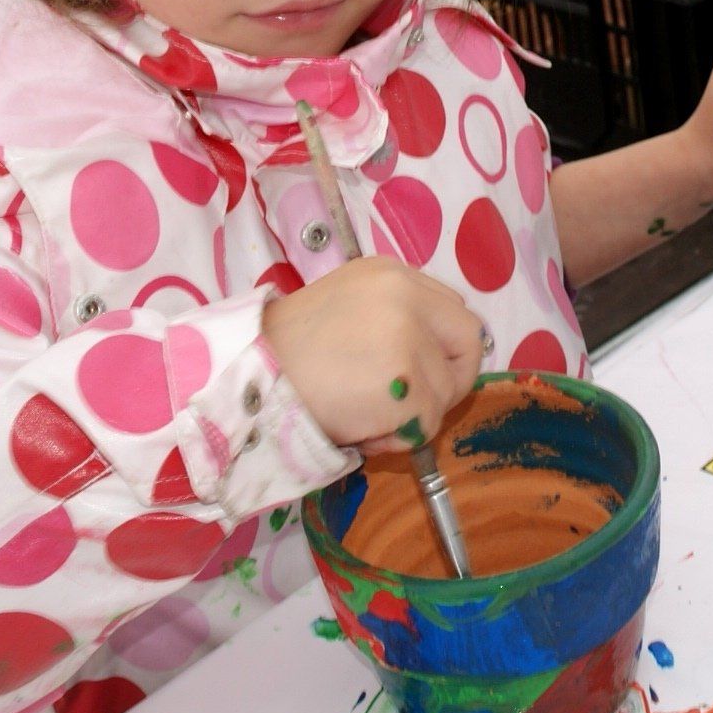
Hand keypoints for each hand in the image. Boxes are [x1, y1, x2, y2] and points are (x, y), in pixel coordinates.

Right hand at [260, 257, 484, 453]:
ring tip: (363, 414)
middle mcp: (406, 295)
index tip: (419, 372)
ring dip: (412, 415)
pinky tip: (361, 429)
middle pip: (468, 341)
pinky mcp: (406, 384)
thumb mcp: (345, 307)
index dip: (442, 348)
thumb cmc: (285, 354)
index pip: (452, 310)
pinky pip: (425, 425)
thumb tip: (435, 354)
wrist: (244, 381)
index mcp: (391, 273)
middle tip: (413, 403)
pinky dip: (398, 439)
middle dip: (449, 379)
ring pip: (445, 391)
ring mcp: (408, 339)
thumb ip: (392, 318)